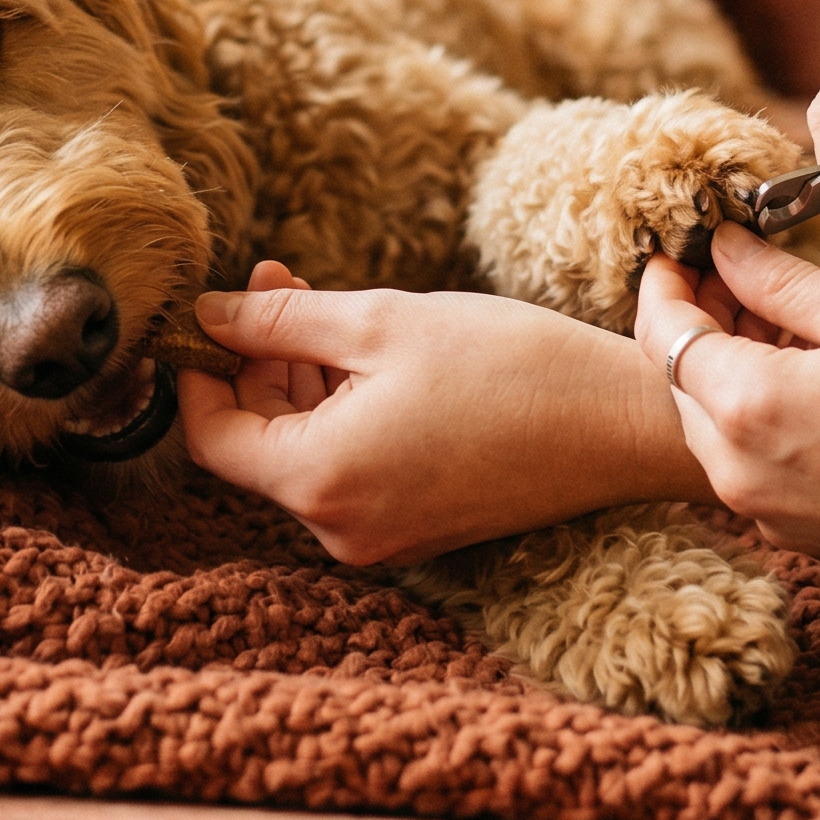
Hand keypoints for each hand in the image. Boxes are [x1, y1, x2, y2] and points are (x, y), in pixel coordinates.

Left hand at [177, 260, 711, 564]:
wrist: (622, 423)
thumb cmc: (508, 366)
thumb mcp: (381, 324)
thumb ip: (280, 323)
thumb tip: (205, 315)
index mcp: (319, 480)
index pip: (210, 436)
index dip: (197, 371)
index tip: (209, 313)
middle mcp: (340, 529)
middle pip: (259, 443)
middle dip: (259, 361)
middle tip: (279, 280)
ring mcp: (382, 538)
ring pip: (307, 454)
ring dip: (303, 382)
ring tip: (324, 304)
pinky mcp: (419, 531)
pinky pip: (353, 471)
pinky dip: (344, 414)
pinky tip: (368, 356)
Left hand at [634, 225, 819, 604]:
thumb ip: (783, 280)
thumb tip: (725, 244)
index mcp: (749, 406)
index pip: (662, 333)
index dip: (662, 285)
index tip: (677, 250)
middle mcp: (737, 471)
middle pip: (678, 381)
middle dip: (698, 321)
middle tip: (742, 275)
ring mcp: (762, 513)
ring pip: (711, 423)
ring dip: (729, 368)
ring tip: (786, 322)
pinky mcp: (793, 536)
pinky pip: (748, 462)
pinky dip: (758, 415)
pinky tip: (811, 381)